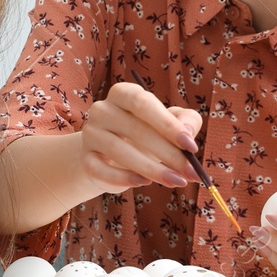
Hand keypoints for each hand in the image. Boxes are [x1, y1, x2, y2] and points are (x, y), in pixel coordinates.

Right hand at [80, 80, 203, 193]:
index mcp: (123, 93)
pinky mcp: (86, 159)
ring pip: (120, 151)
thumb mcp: (171, 123)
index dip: (168, 124)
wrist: (114, 155)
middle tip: (190, 172)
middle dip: (167, 153)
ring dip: (152, 169)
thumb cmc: (149, 133)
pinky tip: (144, 182)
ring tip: (175, 181)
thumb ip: (186, 122)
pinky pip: (101, 170)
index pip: (143, 103)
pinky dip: (124, 178)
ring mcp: (91, 134)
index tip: (191, 146)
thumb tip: (188, 134)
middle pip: (135, 129)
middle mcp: (102, 109)